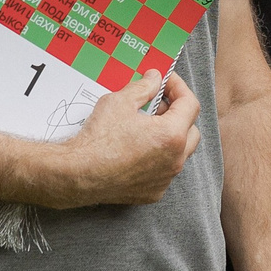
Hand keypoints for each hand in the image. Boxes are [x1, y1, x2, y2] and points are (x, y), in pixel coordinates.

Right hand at [43, 70, 201, 207]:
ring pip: (179, 153)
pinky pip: (164, 170)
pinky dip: (158, 158)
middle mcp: (175, 159)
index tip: (166, 81)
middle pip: (191, 130)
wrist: (78, 174)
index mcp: (171, 135)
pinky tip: (138, 149)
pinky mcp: (153, 192)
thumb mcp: (120, 101)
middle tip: (157, 103)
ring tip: (146, 125)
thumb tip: (154, 79)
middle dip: (178, 114)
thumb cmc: (98, 138)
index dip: (179, 87)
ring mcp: (165, 179)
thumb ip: (143, 87)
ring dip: (169, 136)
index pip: (190, 104)